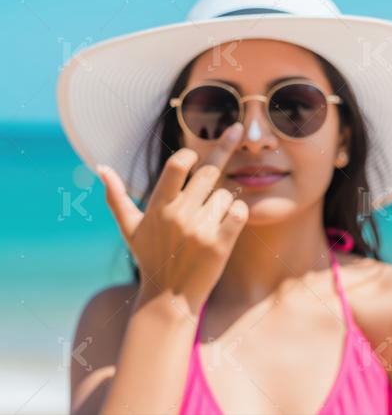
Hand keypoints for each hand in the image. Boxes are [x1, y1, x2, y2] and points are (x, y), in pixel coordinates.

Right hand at [97, 123, 247, 312]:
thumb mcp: (130, 229)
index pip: (177, 164)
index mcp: (158, 207)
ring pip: (226, 194)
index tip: (196, 154)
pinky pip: (239, 211)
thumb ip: (116, 197)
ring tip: (210, 221)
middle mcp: (179, 215)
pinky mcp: (220, 243)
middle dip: (221, 158)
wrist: (169, 298)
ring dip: (224, 201)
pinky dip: (238, 213)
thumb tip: (100, 167)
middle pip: (209, 172)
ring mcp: (200, 229)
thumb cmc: (151, 258)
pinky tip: (229, 222)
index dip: (190, 154)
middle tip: (231, 145)